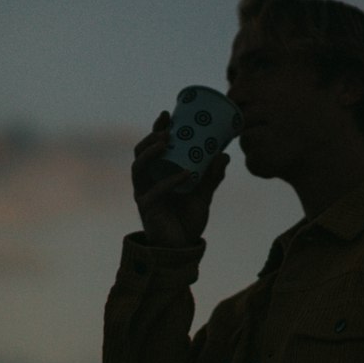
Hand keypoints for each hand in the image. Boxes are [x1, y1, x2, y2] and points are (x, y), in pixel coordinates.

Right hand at [131, 111, 228, 248]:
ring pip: (138, 167)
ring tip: (166, 142)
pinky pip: (155, 191)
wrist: (182, 249)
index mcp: (158, 173)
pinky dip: (171, 181)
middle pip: (140, 152)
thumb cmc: (188, 220)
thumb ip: (212, 176)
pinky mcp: (147, 209)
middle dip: (151, 137)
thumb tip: (225, 155)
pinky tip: (186, 174)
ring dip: (151, 152)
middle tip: (167, 129)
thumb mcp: (204, 195)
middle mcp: (147, 181)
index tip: (168, 113)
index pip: (153, 147)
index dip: (157, 129)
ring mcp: (145, 194)